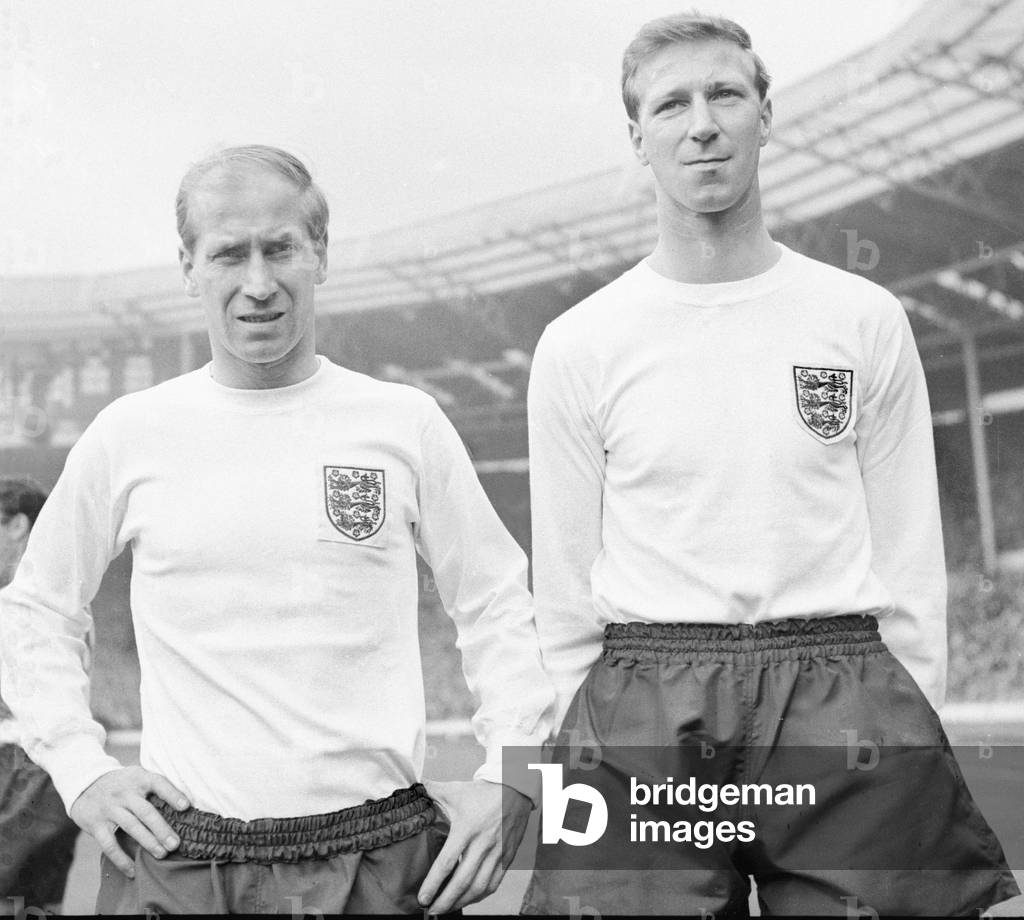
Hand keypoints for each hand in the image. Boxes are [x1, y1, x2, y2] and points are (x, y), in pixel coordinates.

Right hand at [69, 766, 189, 877]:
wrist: (84, 782)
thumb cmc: (122, 783)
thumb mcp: (137, 775)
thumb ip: (155, 787)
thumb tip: (185, 806)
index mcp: (139, 778)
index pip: (158, 783)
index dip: (173, 794)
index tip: (186, 807)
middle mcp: (124, 792)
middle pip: (146, 811)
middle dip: (162, 829)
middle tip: (176, 844)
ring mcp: (110, 808)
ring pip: (131, 827)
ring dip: (148, 842)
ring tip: (162, 854)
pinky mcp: (96, 824)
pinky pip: (109, 845)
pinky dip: (121, 859)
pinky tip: (133, 871)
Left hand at [418, 779, 531, 913]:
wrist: (514, 789)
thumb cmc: (481, 792)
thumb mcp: (454, 790)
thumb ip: (431, 790)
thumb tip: (412, 786)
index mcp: (466, 828)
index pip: (447, 862)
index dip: (434, 883)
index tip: (422, 898)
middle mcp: (482, 844)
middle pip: (463, 881)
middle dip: (445, 901)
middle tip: (432, 911)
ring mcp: (497, 852)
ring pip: (479, 887)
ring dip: (462, 902)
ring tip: (447, 908)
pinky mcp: (508, 857)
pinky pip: (494, 883)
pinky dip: (480, 895)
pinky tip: (469, 899)